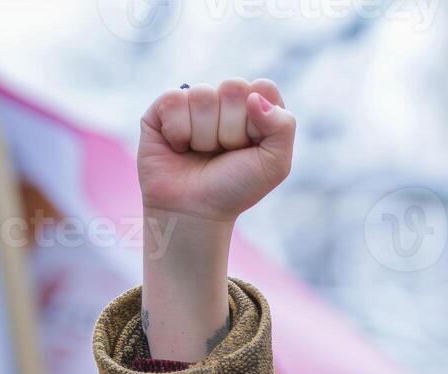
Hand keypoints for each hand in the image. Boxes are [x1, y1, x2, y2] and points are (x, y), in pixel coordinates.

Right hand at [138, 78, 294, 224]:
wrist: (195, 212)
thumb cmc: (235, 188)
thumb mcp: (274, 164)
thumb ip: (283, 126)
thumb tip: (254, 97)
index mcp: (255, 109)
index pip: (263, 87)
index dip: (258, 119)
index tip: (251, 146)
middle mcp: (225, 101)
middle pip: (234, 87)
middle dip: (231, 129)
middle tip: (224, 152)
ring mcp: (194, 102)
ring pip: (203, 95)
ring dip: (204, 135)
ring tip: (201, 152)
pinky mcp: (164, 108)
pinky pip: (174, 100)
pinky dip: (179, 132)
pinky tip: (180, 147)